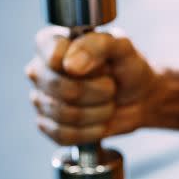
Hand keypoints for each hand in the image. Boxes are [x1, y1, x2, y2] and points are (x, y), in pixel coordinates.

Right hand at [25, 27, 162, 144]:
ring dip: (98, 113)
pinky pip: (63, 135)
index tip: (104, 67)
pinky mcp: (47, 125)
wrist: (139, 99)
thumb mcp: (122, 48)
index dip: (84, 67)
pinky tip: (100, 122)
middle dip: (98, 92)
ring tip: (108, 103)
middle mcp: (39, 70)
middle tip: (111, 87)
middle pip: (61, 88)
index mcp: (51, 43)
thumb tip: (70, 66)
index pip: (53, 58)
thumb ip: (97, 45)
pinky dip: (90, 131)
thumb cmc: (127, 68)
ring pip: (64, 114)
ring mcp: (40, 99)